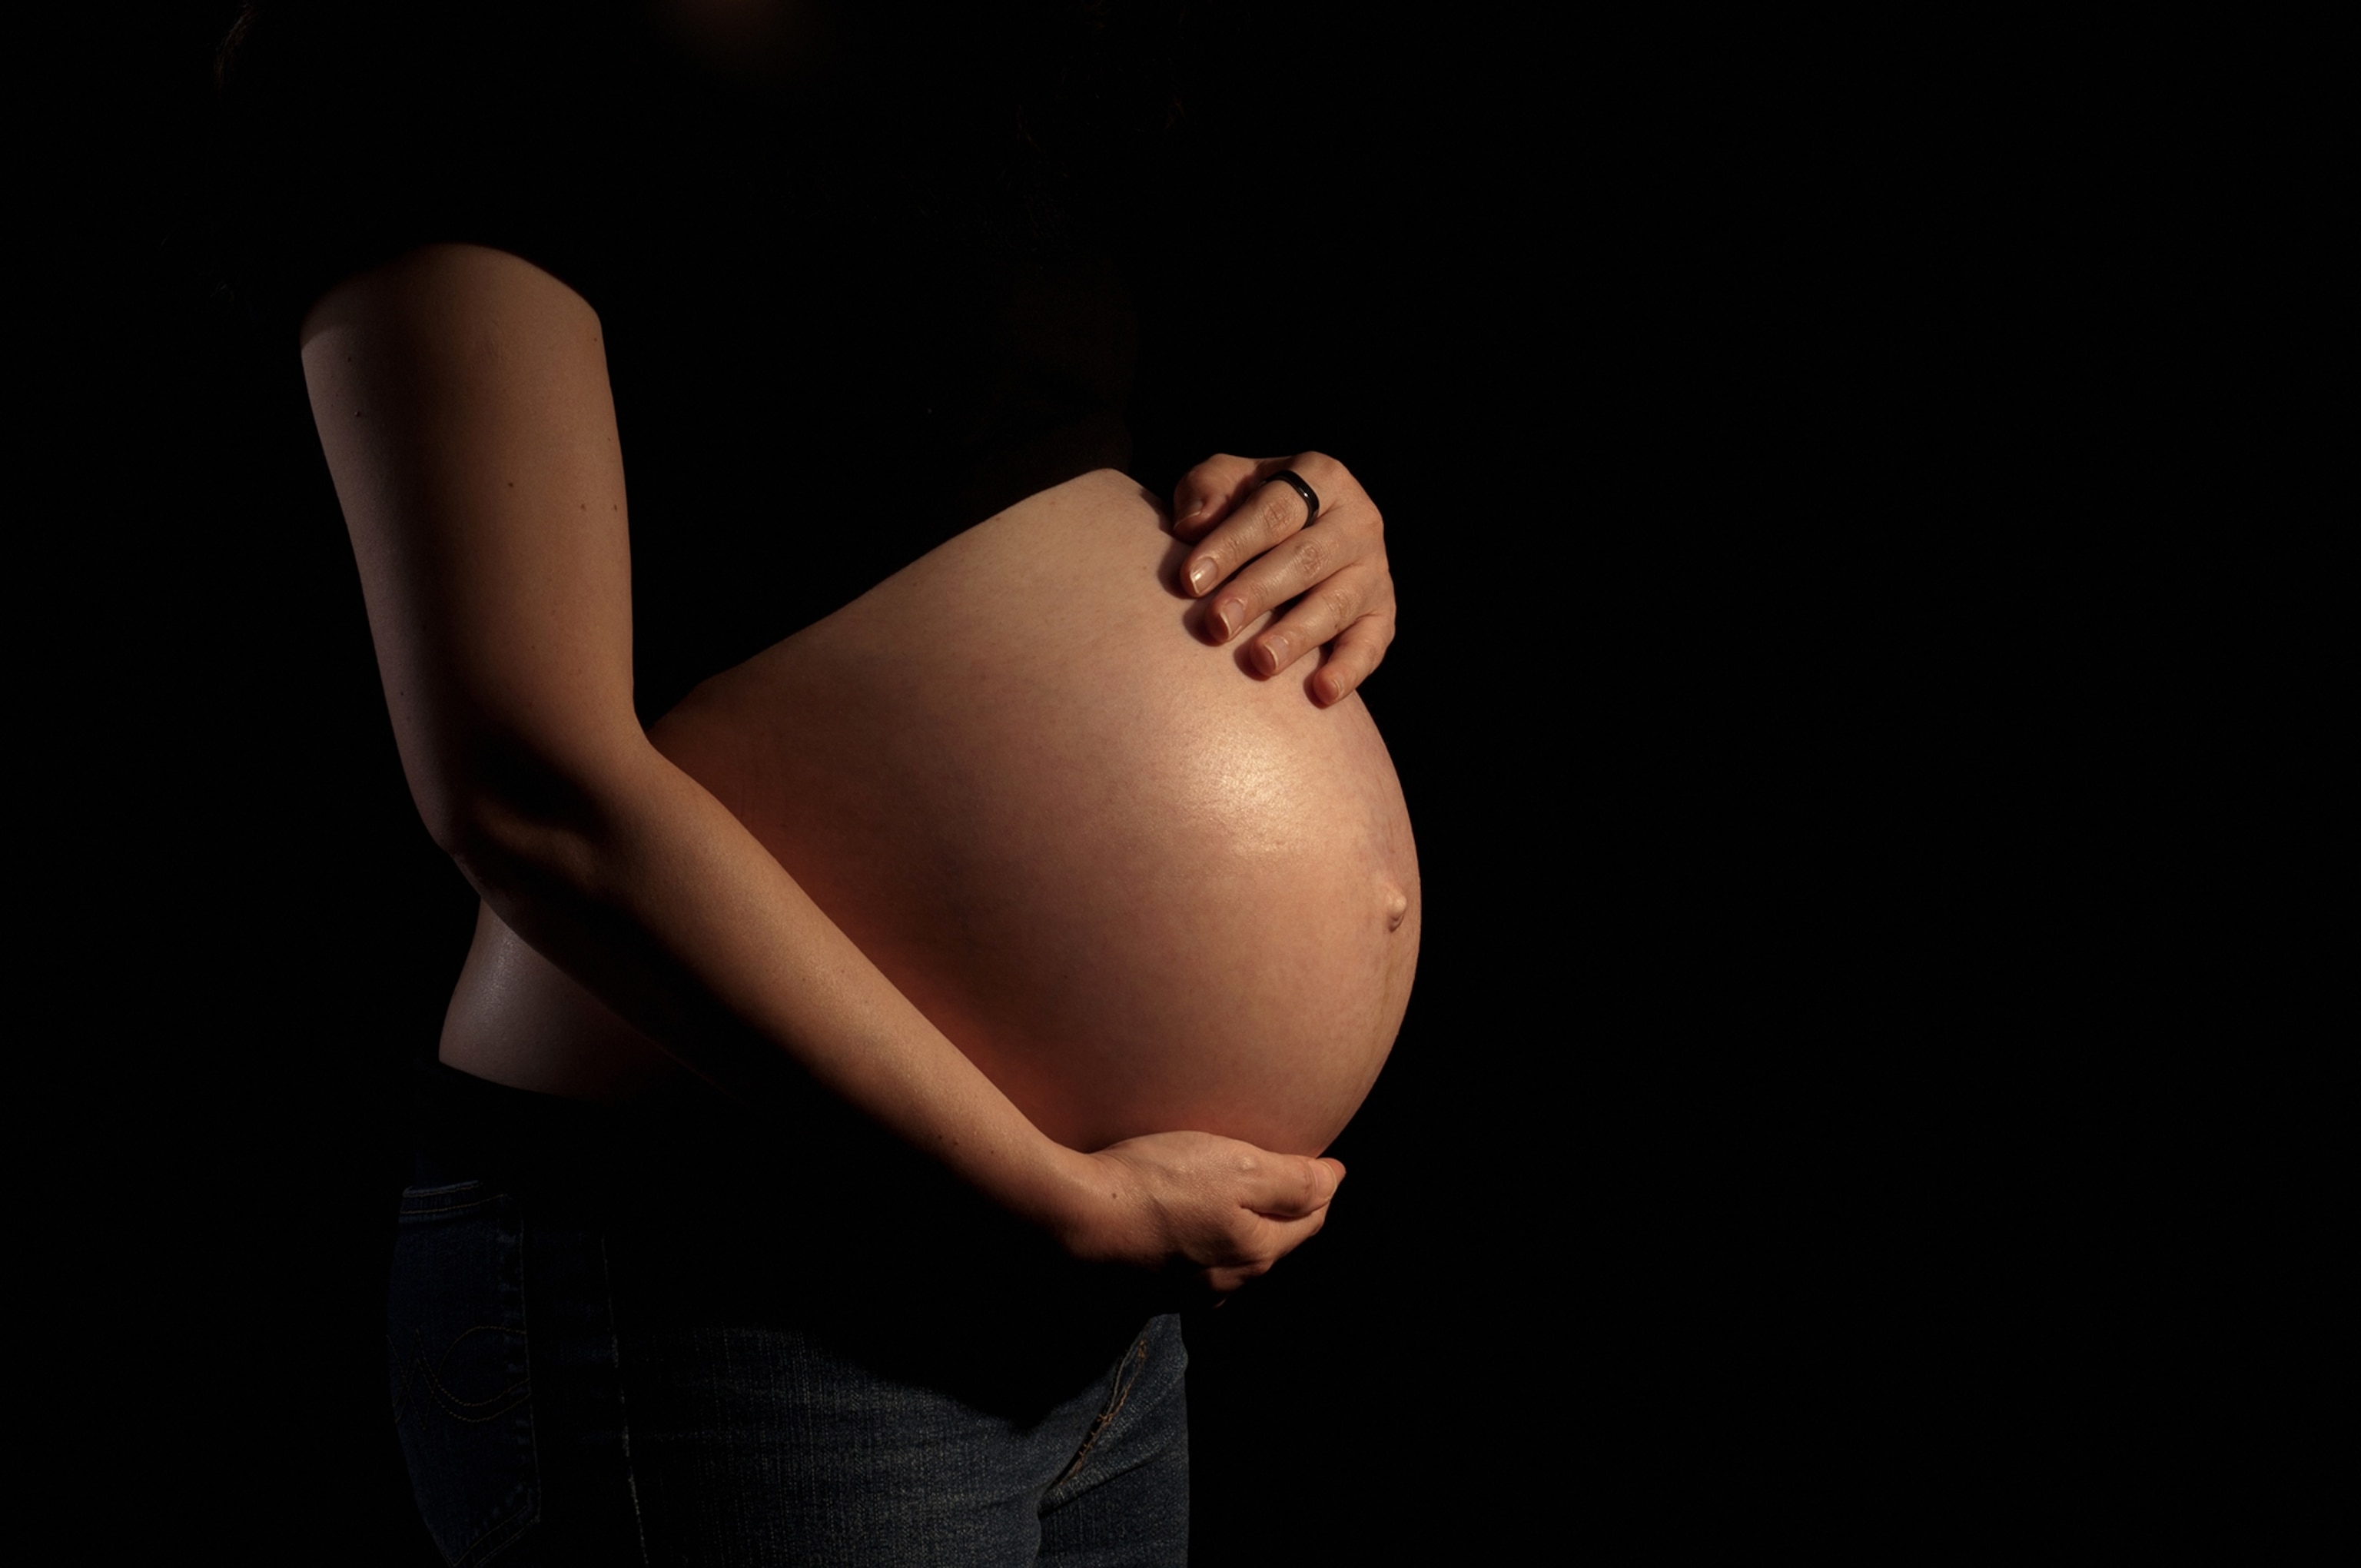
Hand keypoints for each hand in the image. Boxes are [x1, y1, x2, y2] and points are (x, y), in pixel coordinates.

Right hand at [1063, 1131, 1345, 1297]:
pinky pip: (1188, 1271)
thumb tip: (1334, 1181)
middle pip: (1270, 1246)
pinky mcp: (1143, 1291)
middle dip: (1284, 1217)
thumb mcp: (1236, 1167)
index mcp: (1255, 1253)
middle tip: (1289, 1182)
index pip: (1308, 1221)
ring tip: (1237, 1208)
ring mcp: (1181, 1295)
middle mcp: (1224, 1285)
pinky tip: (1185, 1234)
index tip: (1324, 1165)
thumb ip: (1292, 1180)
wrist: (1070, 1217)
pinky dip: (1199, 1249)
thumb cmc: (1155, 1183)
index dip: (1319, 1189)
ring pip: (1229, 1264)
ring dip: (1240, 1237)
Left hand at [1172, 452, 1395, 705]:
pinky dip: (1349, 669)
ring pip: (1338, 603)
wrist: (1291, 539)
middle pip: (1307, 557)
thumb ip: (1206, 491)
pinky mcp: (1383, 615)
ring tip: (1261, 661)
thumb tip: (1192, 526)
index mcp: (1320, 476)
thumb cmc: (1246, 509)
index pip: (1274, 511)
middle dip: (1259, 592)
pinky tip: (1321, 692)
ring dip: (1298, 634)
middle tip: (1217, 624)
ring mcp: (1375, 569)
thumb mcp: (1224, 483)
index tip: (1190, 580)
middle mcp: (1358, 519)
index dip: (1231, 544)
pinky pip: (1371, 644)